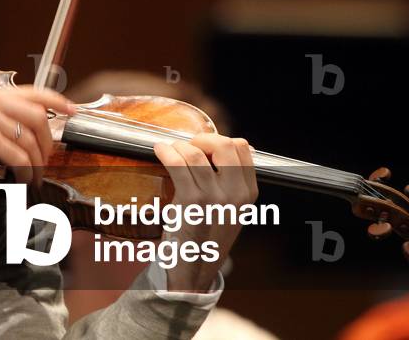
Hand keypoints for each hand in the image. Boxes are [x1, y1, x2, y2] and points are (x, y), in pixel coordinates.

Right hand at [0, 84, 74, 184]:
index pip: (34, 92)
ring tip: (35, 175)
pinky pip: (19, 157)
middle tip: (47, 155)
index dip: (58, 101)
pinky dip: (27, 171)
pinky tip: (24, 179)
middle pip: (38, 118)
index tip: (72, 110)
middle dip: (48, 140)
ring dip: (38, 161)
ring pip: (30, 140)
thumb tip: (16, 126)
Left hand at [153, 133, 257, 292]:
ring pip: (196, 153)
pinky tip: (160, 151)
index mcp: (248, 193)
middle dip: (202, 138)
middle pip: (224, 144)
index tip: (204, 145)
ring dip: (179, 146)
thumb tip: (212, 149)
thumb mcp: (229, 210)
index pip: (242, 148)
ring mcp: (214, 197)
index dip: (220, 139)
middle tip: (187, 144)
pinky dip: (166, 152)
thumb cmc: (205, 237)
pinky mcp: (191, 202)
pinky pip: (178, 164)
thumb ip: (228, 183)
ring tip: (169, 150)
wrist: (193, 269)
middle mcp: (235, 194)